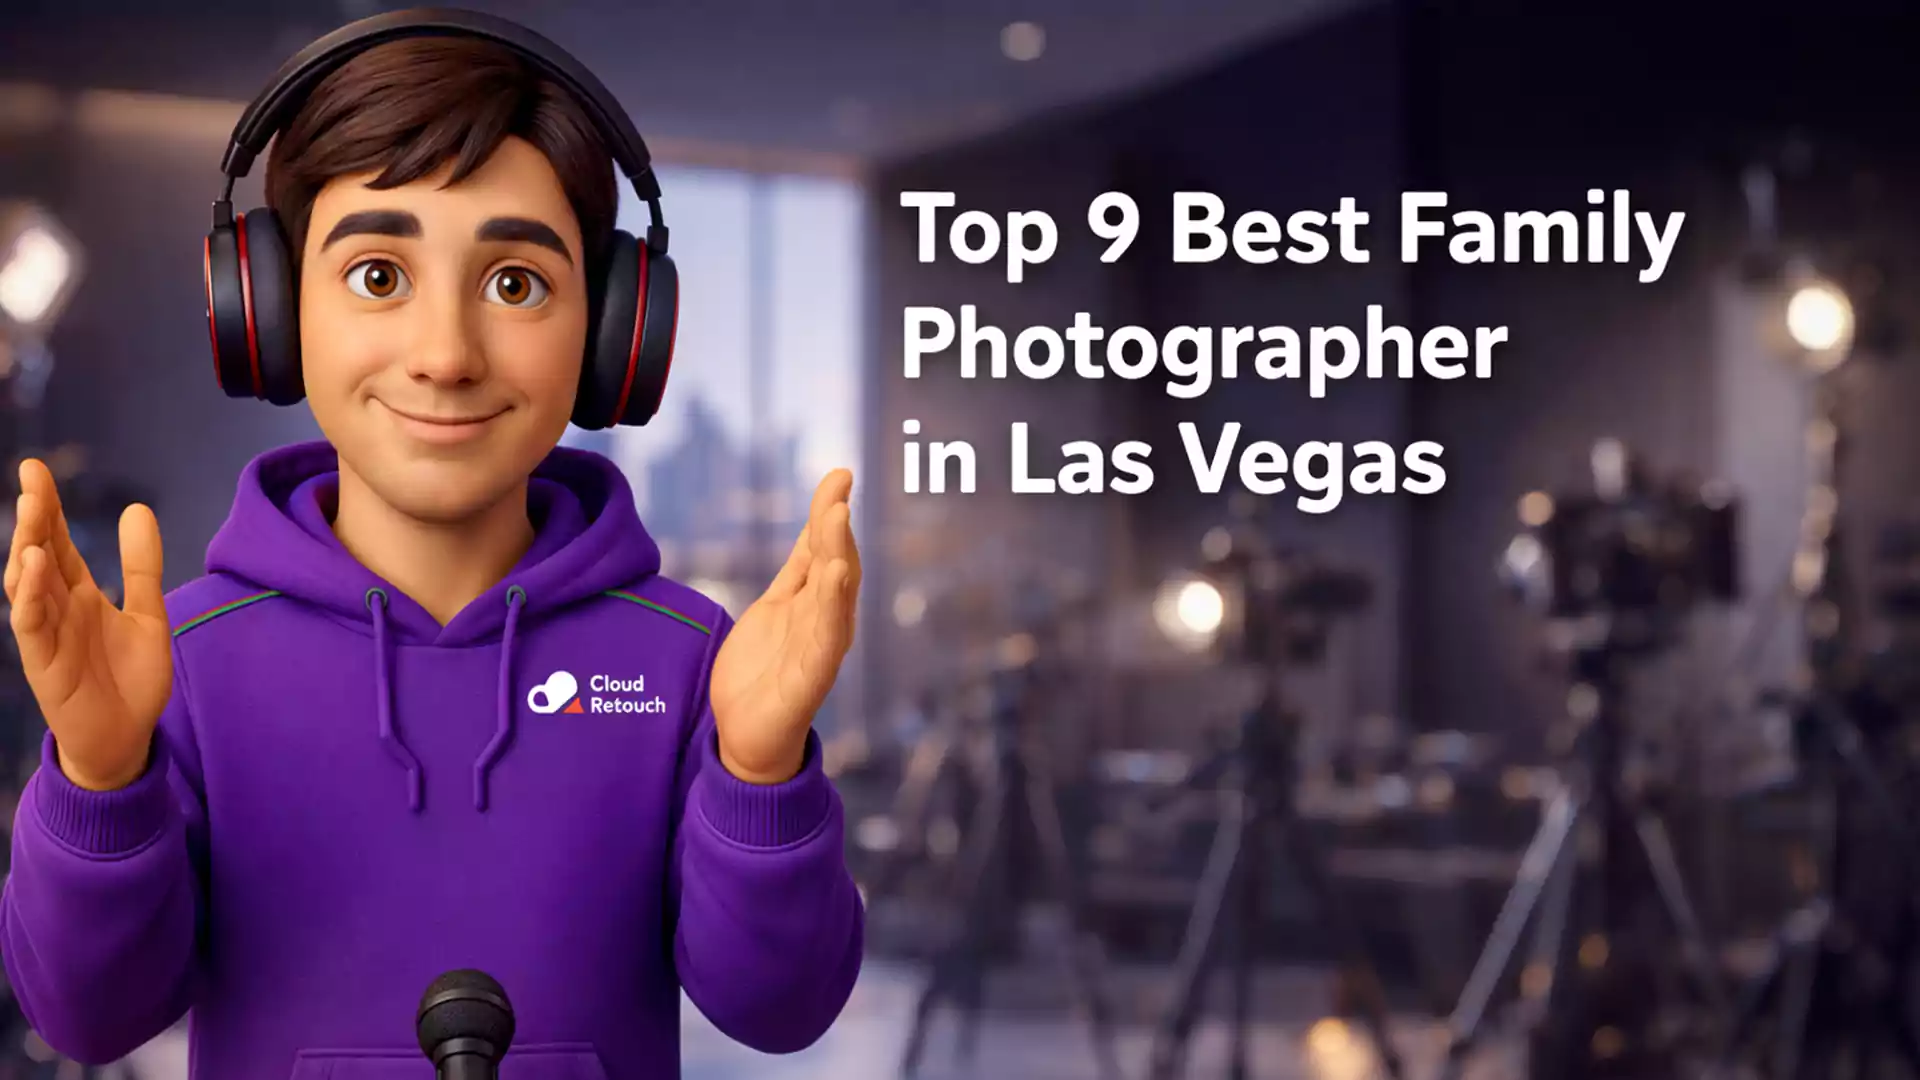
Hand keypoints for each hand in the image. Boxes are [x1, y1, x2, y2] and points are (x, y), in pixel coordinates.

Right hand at [5, 459, 171, 790]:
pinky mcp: (44, 663)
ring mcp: (47, 634)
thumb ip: (141, 565)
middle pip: (38, 554)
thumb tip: (137, 508)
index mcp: (79, 594)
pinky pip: (30, 624)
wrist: (128, 735)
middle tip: (32, 477)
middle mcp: (57, 609)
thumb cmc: (130, 677)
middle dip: (35, 517)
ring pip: (27, 584)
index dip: (49, 508)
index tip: (36, 468)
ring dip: (27, 547)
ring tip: (34, 510)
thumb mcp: (147, 612)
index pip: (58, 542)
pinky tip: (33, 568)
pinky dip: (28, 596)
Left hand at [710, 469, 860, 783]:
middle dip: (835, 524)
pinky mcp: (814, 675)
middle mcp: (825, 619)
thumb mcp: (774, 609)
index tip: (839, 473)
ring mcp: (822, 646)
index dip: (829, 511)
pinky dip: (835, 604)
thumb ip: (797, 574)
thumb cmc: (762, 673)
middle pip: (834, 563)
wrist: (746, 735)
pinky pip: (827, 634)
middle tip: (837, 486)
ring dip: (838, 552)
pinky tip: (838, 574)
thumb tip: (814, 529)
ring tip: (837, 515)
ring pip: (835, 592)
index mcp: (814, 602)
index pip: (822, 548)